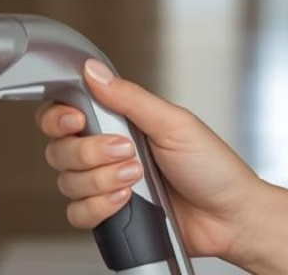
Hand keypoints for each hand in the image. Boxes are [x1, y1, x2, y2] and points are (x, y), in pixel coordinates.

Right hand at [34, 58, 264, 261]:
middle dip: (90, 153)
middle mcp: (108, 152)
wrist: (227, 217)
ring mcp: (106, 185)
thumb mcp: (174, 123)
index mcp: (123, 122)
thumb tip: (94, 70)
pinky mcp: (109, 216)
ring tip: (137, 178)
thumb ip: (131, 98)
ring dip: (101, 181)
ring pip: (66, 183)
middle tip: (127, 152)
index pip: (68, 113)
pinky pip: (77, 214)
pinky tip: (126, 202)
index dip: (59, 117)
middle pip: (60, 149)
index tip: (76, 121)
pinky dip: (99, 207)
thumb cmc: (212, 166)